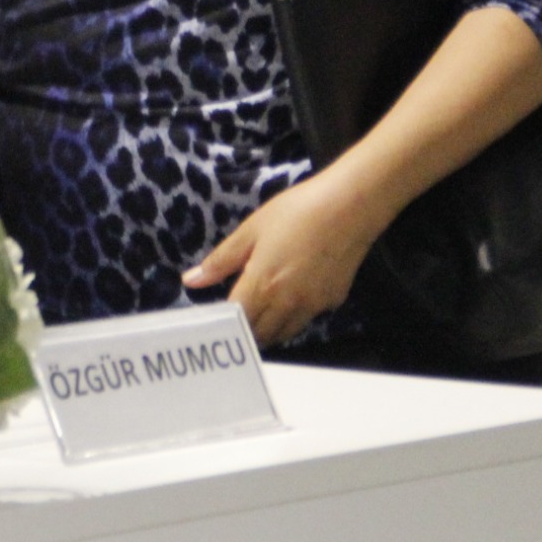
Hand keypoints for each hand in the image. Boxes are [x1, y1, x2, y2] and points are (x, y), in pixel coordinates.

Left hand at [181, 173, 384, 345]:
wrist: (350, 207)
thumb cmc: (296, 211)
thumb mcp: (251, 230)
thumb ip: (221, 260)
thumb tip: (191, 281)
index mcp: (262, 285)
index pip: (236, 320)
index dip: (224, 321)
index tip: (216, 316)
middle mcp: (287, 304)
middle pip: (260, 334)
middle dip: (245, 329)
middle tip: (237, 315)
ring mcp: (312, 306)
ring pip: (284, 333)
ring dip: (269, 328)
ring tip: (260, 310)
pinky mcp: (332, 302)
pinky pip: (307, 319)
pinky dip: (294, 316)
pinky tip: (292, 295)